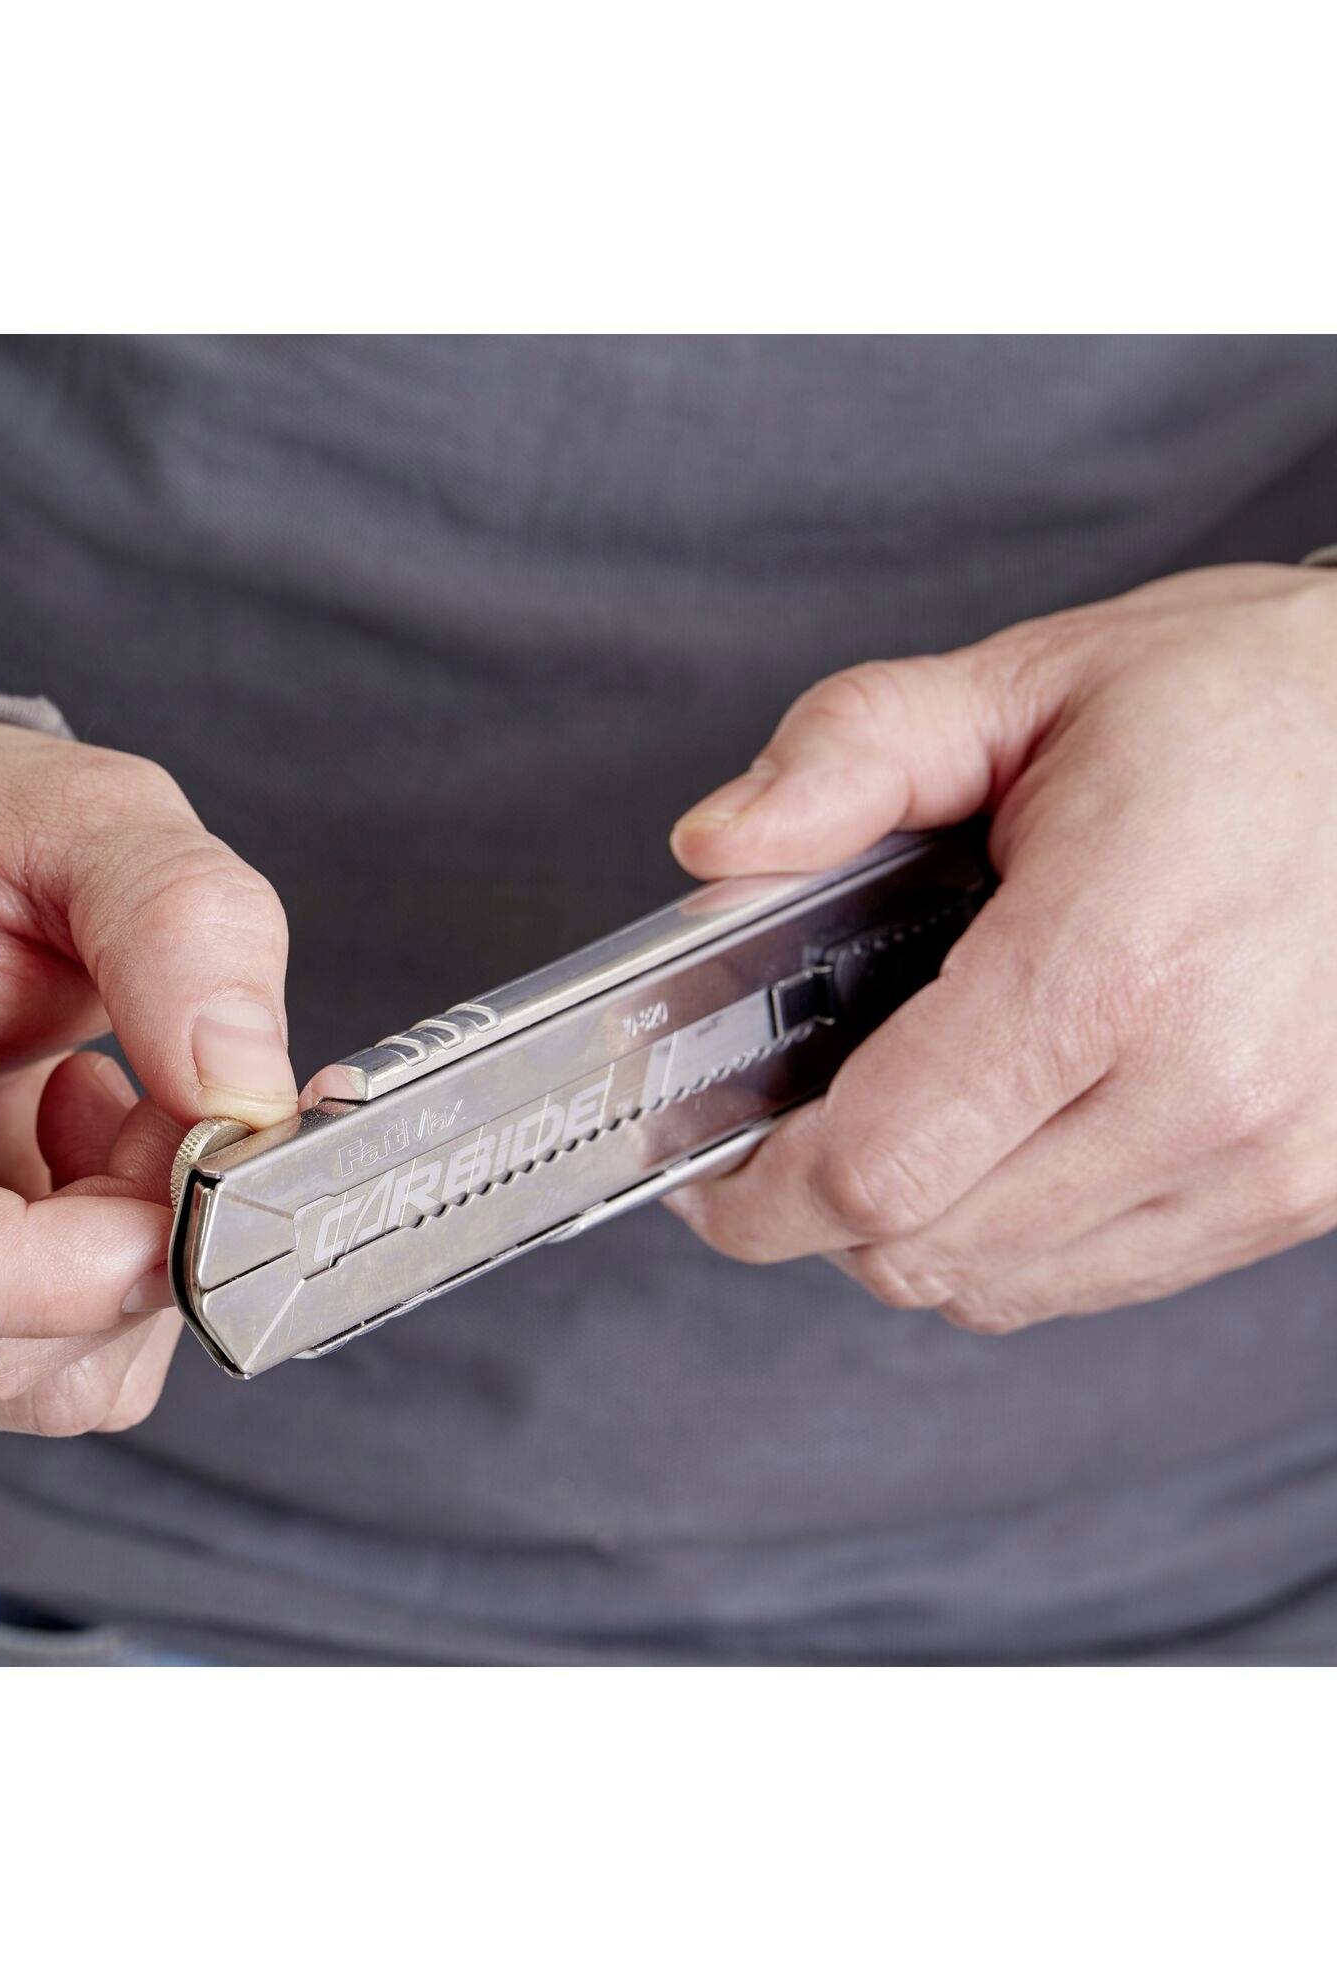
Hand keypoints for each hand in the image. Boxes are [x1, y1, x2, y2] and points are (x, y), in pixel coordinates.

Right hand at [0, 721, 296, 1431]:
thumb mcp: (86, 813)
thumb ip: (179, 921)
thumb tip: (246, 1094)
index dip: (68, 1259)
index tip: (190, 1159)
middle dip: (135, 1245)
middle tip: (176, 1097)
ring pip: (18, 1384)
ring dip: (126, 1265)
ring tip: (109, 1106)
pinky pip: (25, 1375)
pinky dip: (100, 1286)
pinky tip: (72, 1157)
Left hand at [663, 563, 1336, 1332]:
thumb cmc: (1236, 707)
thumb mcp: (1024, 681)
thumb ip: (849, 755)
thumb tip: (718, 846)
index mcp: (1116, 957)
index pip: (878, 1166)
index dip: (756, 1192)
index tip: (706, 1165)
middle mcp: (1209, 1087)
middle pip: (919, 1250)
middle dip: (811, 1206)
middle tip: (783, 1124)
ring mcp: (1271, 1161)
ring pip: (996, 1289)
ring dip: (909, 1226)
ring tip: (899, 1113)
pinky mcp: (1305, 1196)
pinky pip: (1089, 1280)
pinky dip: (1006, 1237)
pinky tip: (1001, 1133)